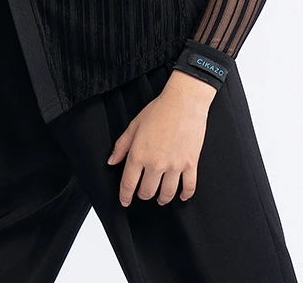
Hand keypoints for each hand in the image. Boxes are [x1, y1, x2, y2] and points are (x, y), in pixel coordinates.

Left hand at [107, 70, 215, 205]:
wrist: (184, 102)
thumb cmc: (159, 110)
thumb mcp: (134, 125)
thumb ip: (121, 145)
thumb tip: (112, 161)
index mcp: (139, 154)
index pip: (128, 183)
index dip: (125, 196)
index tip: (125, 201)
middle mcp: (156, 164)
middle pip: (147, 192)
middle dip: (143, 195)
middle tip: (143, 193)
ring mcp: (174, 166)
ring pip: (166, 194)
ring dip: (162, 199)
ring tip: (160, 198)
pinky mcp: (190, 164)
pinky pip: (189, 187)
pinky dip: (185, 195)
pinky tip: (182, 195)